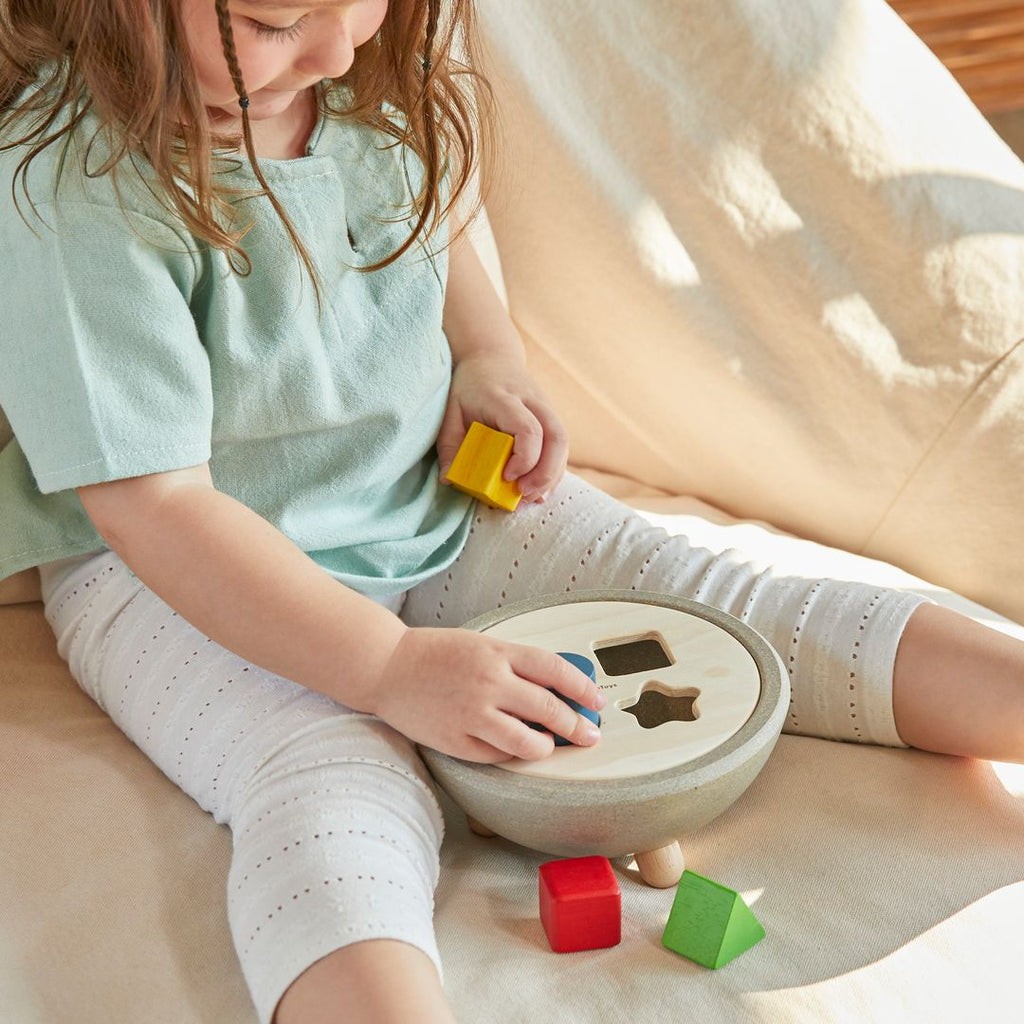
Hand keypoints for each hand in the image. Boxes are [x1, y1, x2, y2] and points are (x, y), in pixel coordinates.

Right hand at [368, 627, 605, 762]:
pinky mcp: (456, 740)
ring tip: (551, 745)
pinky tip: (517, 749)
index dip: (582, 687)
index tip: (595, 700)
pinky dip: (513, 755)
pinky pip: (497, 756)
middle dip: (577, 725)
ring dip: (547, 746)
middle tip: (589, 734)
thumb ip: (515, 664)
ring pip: (527, 742)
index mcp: (498, 653)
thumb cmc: (435, 654)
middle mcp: (489, 682)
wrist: (386, 666)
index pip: (555, 670)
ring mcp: (472, 714)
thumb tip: (556, 688)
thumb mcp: (481, 645)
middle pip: (549, 708)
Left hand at [437, 352, 567, 503]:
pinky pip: (560, 447)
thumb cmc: (468, 388)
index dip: (524, 457)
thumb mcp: (450, 412)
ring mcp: (546, 407)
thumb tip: (449, 480)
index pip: (528, 428)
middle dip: (545, 473)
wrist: (491, 357)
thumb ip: (449, 446)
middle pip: (556, 436)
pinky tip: (540, 489)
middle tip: (523, 495)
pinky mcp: (550, 417)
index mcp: (504, 397)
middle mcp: (532, 400)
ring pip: (563, 443)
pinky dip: (553, 470)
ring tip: (531, 498)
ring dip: (552, 475)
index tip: (507, 477)